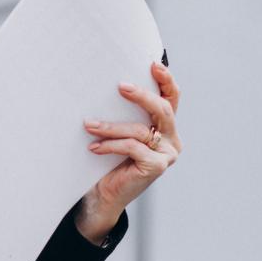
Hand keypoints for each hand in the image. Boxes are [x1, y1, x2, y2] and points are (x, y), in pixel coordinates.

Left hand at [76, 60, 182, 241]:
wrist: (104, 196)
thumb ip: (125, 114)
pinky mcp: (156, 167)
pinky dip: (111, 144)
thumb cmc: (109, 160)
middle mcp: (172, 140)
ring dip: (111, 126)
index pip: (172, 98)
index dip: (166, 80)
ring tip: (89, 124)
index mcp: (167, 128)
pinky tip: (94, 147)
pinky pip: (132, 147)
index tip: (152, 64)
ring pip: (141, 130)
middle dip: (141, 96)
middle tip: (120, 86)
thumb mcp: (119, 132)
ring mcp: (167, 155)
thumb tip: (110, 83)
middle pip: (162, 109)